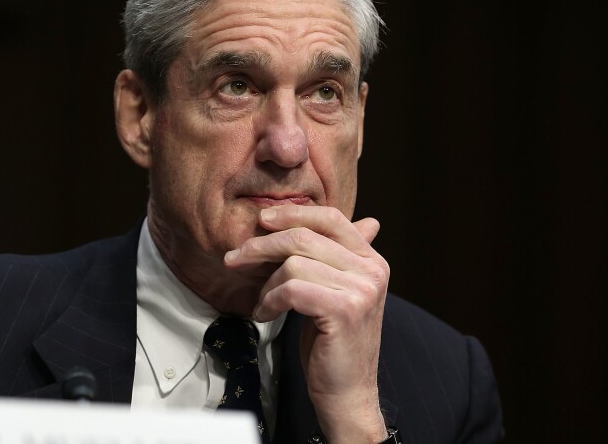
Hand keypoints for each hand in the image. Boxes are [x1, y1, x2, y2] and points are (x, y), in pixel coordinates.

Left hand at [224, 205, 389, 443]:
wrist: (347, 393)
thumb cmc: (334, 342)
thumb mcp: (338, 291)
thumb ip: (338, 257)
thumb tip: (362, 221)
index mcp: (372, 261)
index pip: (330, 218)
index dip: (293, 214)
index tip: (262, 221)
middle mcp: (372, 271)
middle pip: (305, 237)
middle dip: (262, 245)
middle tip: (235, 258)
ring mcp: (361, 290)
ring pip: (294, 264)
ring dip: (266, 284)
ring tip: (263, 304)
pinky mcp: (343, 310)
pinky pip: (291, 289)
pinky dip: (270, 301)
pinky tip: (266, 315)